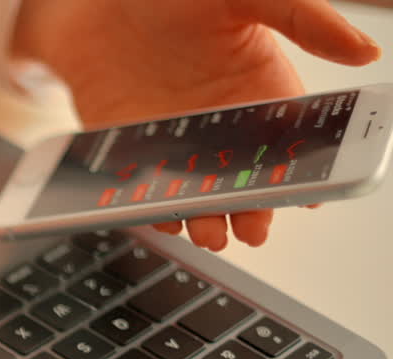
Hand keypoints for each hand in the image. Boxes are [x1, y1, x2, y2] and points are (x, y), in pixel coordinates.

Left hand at [13, 0, 380, 249]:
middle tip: (252, 228)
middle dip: (251, 209)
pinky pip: (143, 189)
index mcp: (259, 91)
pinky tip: (158, 217)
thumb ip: (302, 18)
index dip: (302, 174)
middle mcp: (218, 124)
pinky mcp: (129, 149)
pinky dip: (149, 207)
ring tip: (207, 233)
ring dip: (202, 218)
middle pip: (242, 180)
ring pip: (194, 194)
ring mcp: (173, 141)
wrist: (97, 0)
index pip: (288, 144)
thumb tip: (364, 49)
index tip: (312, 197)